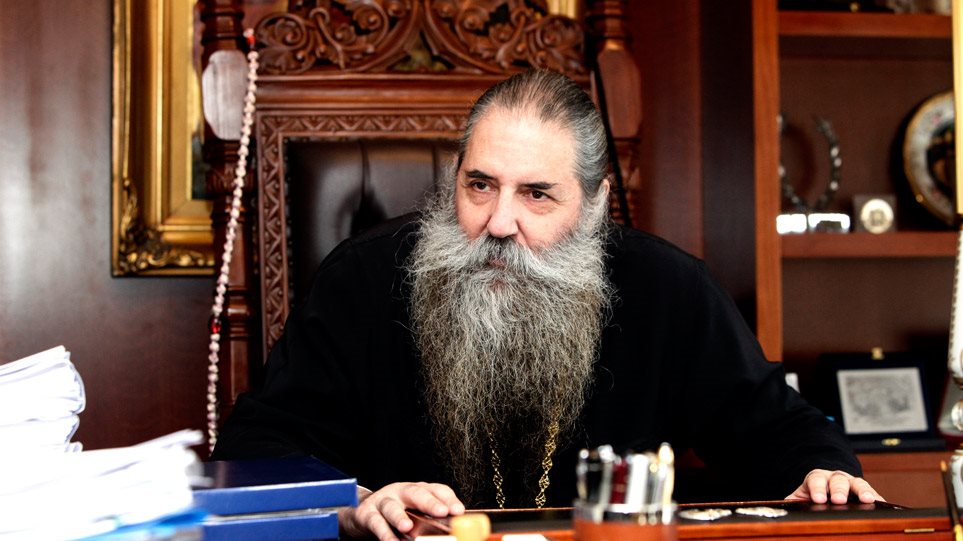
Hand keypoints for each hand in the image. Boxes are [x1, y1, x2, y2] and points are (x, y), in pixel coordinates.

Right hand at [338, 482, 464, 540]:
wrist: (362, 513)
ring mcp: (383, 501)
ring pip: (391, 506)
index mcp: (417, 490)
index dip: (449, 499)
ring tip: (408, 527)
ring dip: (400, 517)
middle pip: (416, 493)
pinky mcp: (367, 514)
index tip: (459, 511)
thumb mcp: (414, 511)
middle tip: (442, 512)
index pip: (436, 489)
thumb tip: (451, 530)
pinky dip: (384, 533)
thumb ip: (430, 518)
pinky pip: (376, 523)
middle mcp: (401, 492)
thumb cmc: (395, 513)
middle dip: (430, 502)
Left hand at [785, 469, 883, 504]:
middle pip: (837, 480)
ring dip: (862, 491)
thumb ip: (793, 501)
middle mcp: (834, 477)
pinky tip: (882, 503)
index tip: (817, 499)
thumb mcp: (800, 496)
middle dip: (838, 490)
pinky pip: (872, 491)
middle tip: (839, 500)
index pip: (815, 481)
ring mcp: (851, 481)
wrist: (826, 484)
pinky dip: (877, 497)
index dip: (817, 489)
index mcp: (816, 478)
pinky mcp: (864, 489)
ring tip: (867, 500)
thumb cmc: (812, 494)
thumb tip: (780, 510)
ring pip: (857, 482)